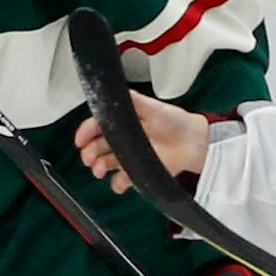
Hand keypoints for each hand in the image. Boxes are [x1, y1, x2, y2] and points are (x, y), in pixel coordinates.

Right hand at [74, 90, 211, 193]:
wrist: (196, 141)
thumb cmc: (175, 121)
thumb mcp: (153, 107)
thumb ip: (134, 100)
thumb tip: (116, 91)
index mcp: (122, 122)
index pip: (97, 126)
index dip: (85, 132)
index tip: (80, 139)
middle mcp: (122, 140)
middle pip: (96, 147)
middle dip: (88, 153)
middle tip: (89, 159)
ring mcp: (129, 156)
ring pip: (105, 163)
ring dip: (98, 168)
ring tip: (99, 170)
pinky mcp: (138, 171)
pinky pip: (122, 180)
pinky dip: (117, 184)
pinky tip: (118, 184)